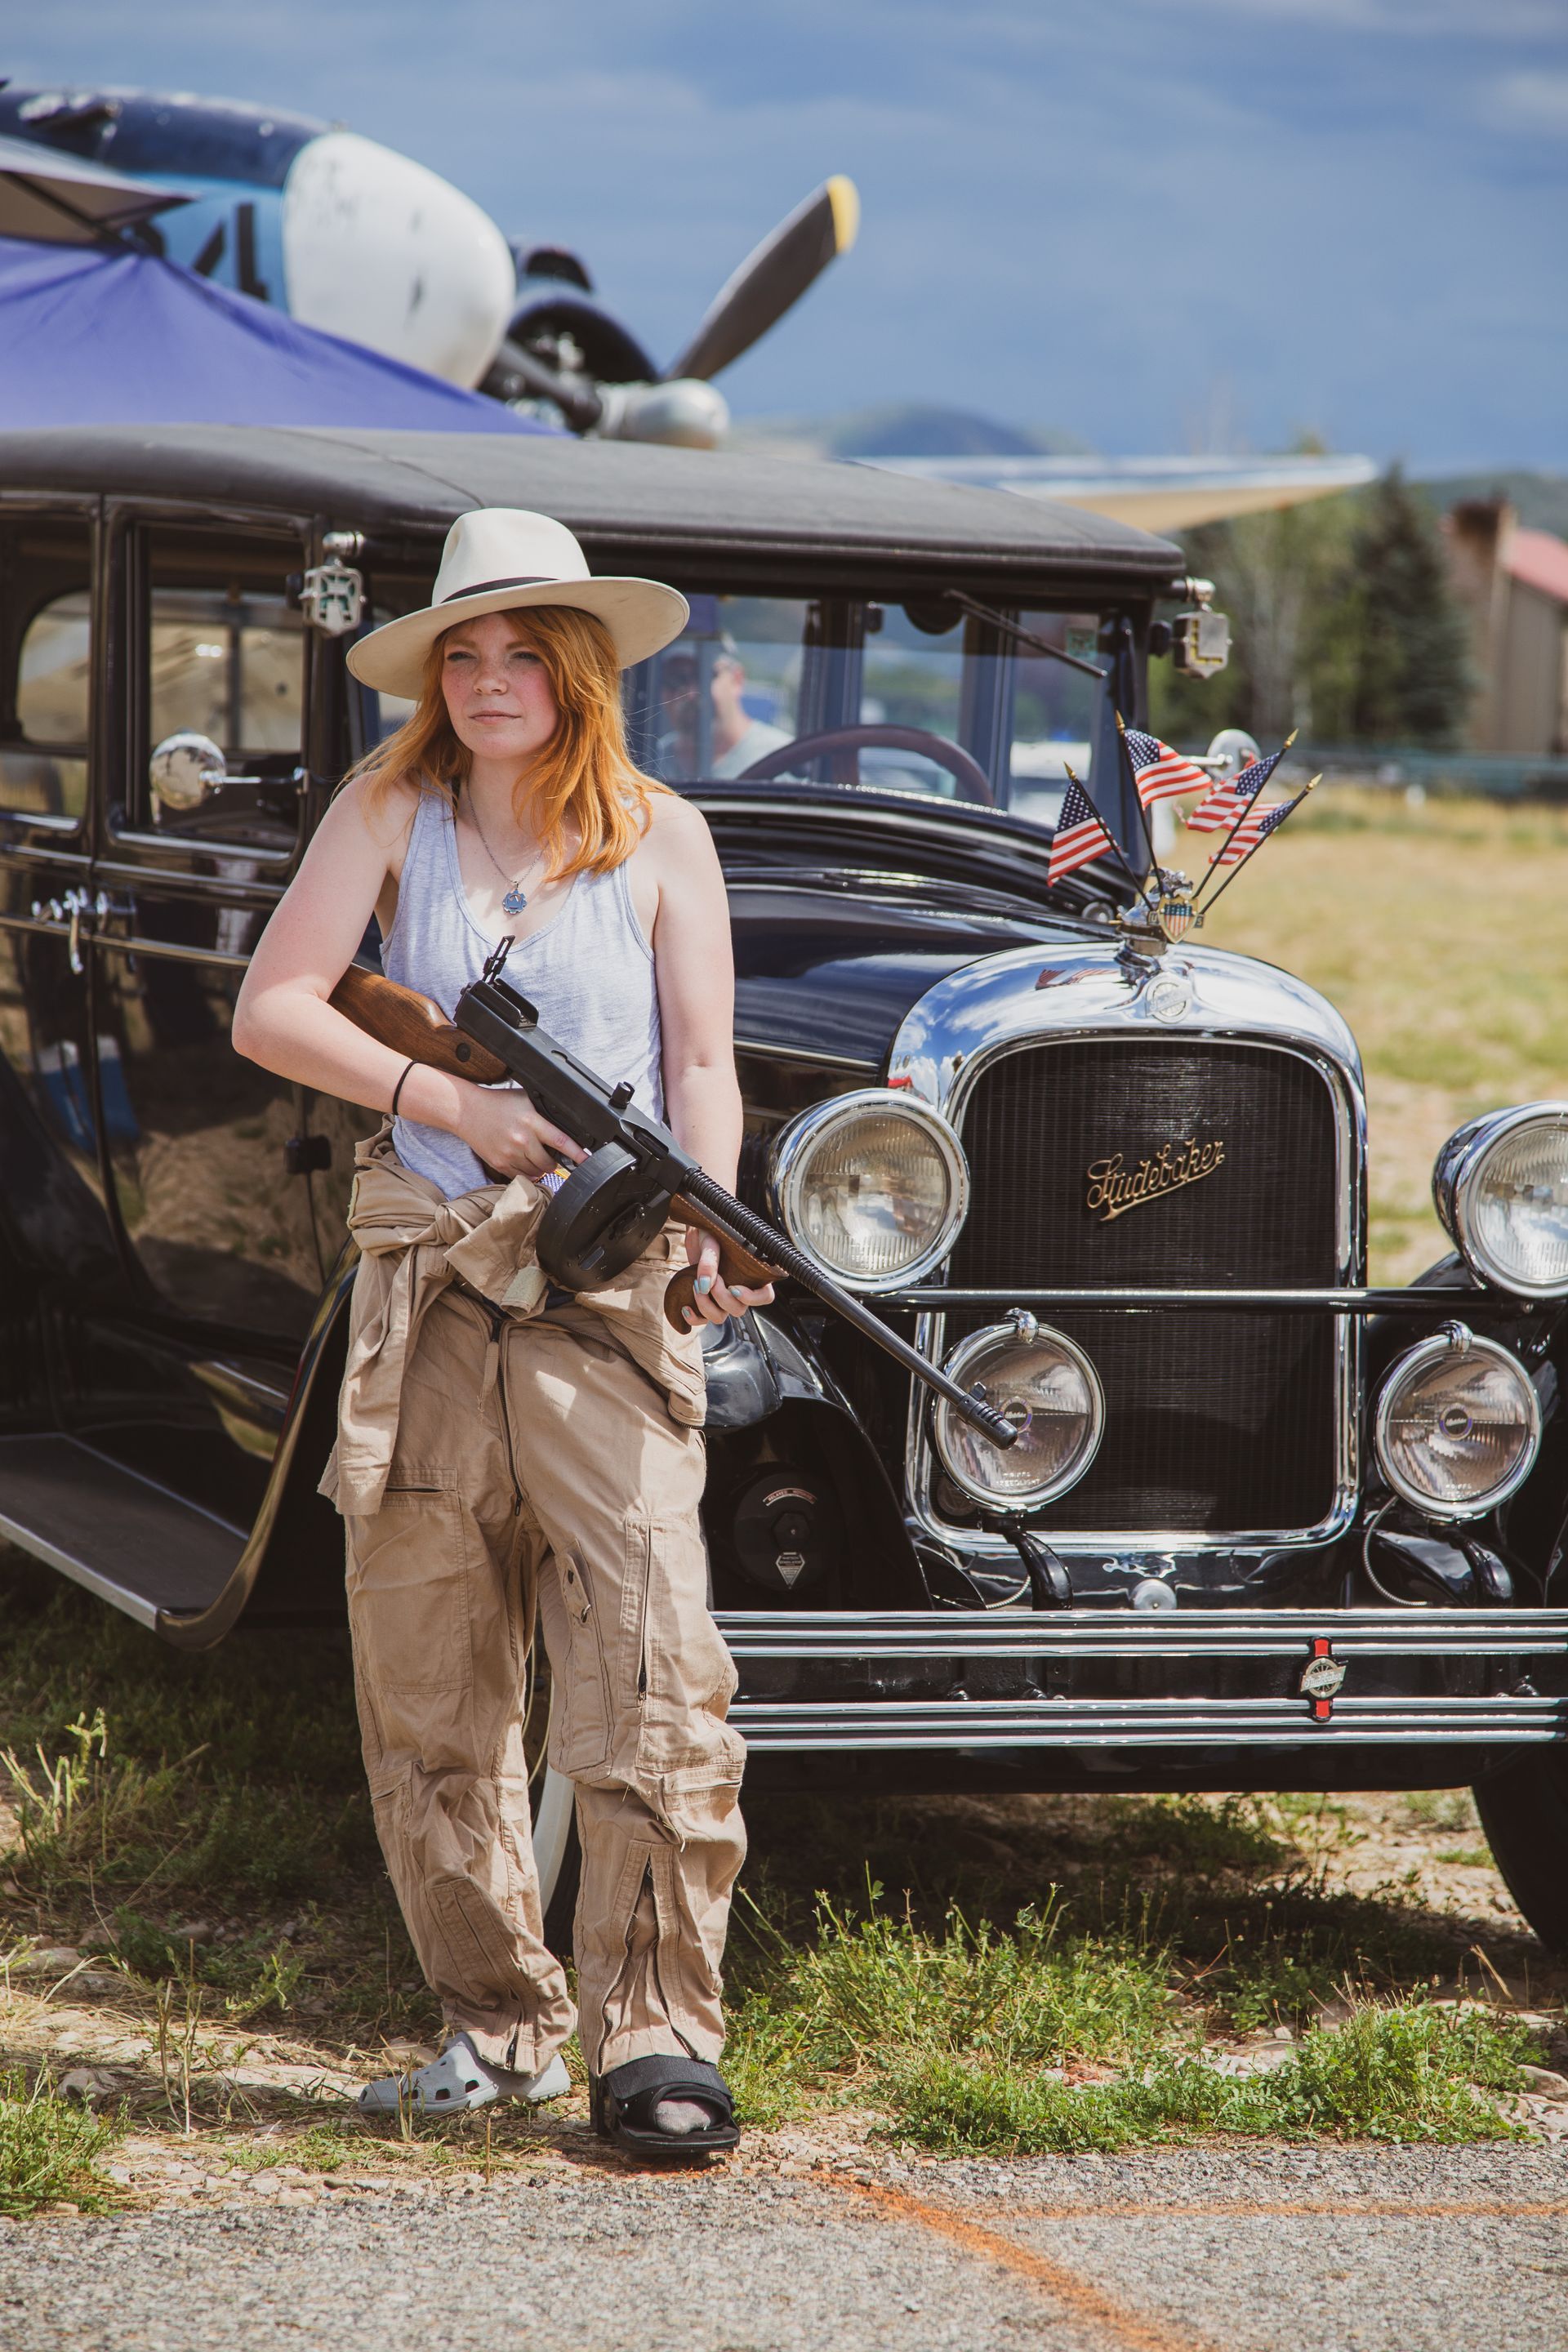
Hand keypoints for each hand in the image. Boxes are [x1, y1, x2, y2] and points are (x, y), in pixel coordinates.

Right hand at [457, 1083, 586, 1182]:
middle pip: (548, 1163)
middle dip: (553, 1163)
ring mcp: (509, 1154)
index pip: (560, 1140)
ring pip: (536, 1173)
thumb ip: (544, 1113)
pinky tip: (522, 1161)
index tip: (587, 1161)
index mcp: (531, 1121)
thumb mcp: (525, 1100)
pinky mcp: (499, 1164)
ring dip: (539, 1169)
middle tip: (550, 1155)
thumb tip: (566, 1123)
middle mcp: (522, 1140)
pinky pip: (520, 1177)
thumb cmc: (498, 1104)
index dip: (577, 1153)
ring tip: (533, 1156)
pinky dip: (526, 1173)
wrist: (467, 1111)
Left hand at [681, 1226, 775, 1326]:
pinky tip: (686, 1307)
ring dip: (706, 1306)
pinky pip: (702, 1320)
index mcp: (752, 1274)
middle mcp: (739, 1289)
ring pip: (720, 1317)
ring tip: (696, 1286)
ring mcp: (722, 1297)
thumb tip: (705, 1285)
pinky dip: (694, 1318)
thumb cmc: (711, 1232)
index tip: (734, 1288)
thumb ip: (710, 1261)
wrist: (695, 1234)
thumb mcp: (710, 1241)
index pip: (765, 1296)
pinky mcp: (706, 1301)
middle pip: (739, 1310)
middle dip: (722, 1297)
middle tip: (712, 1279)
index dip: (752, 1299)